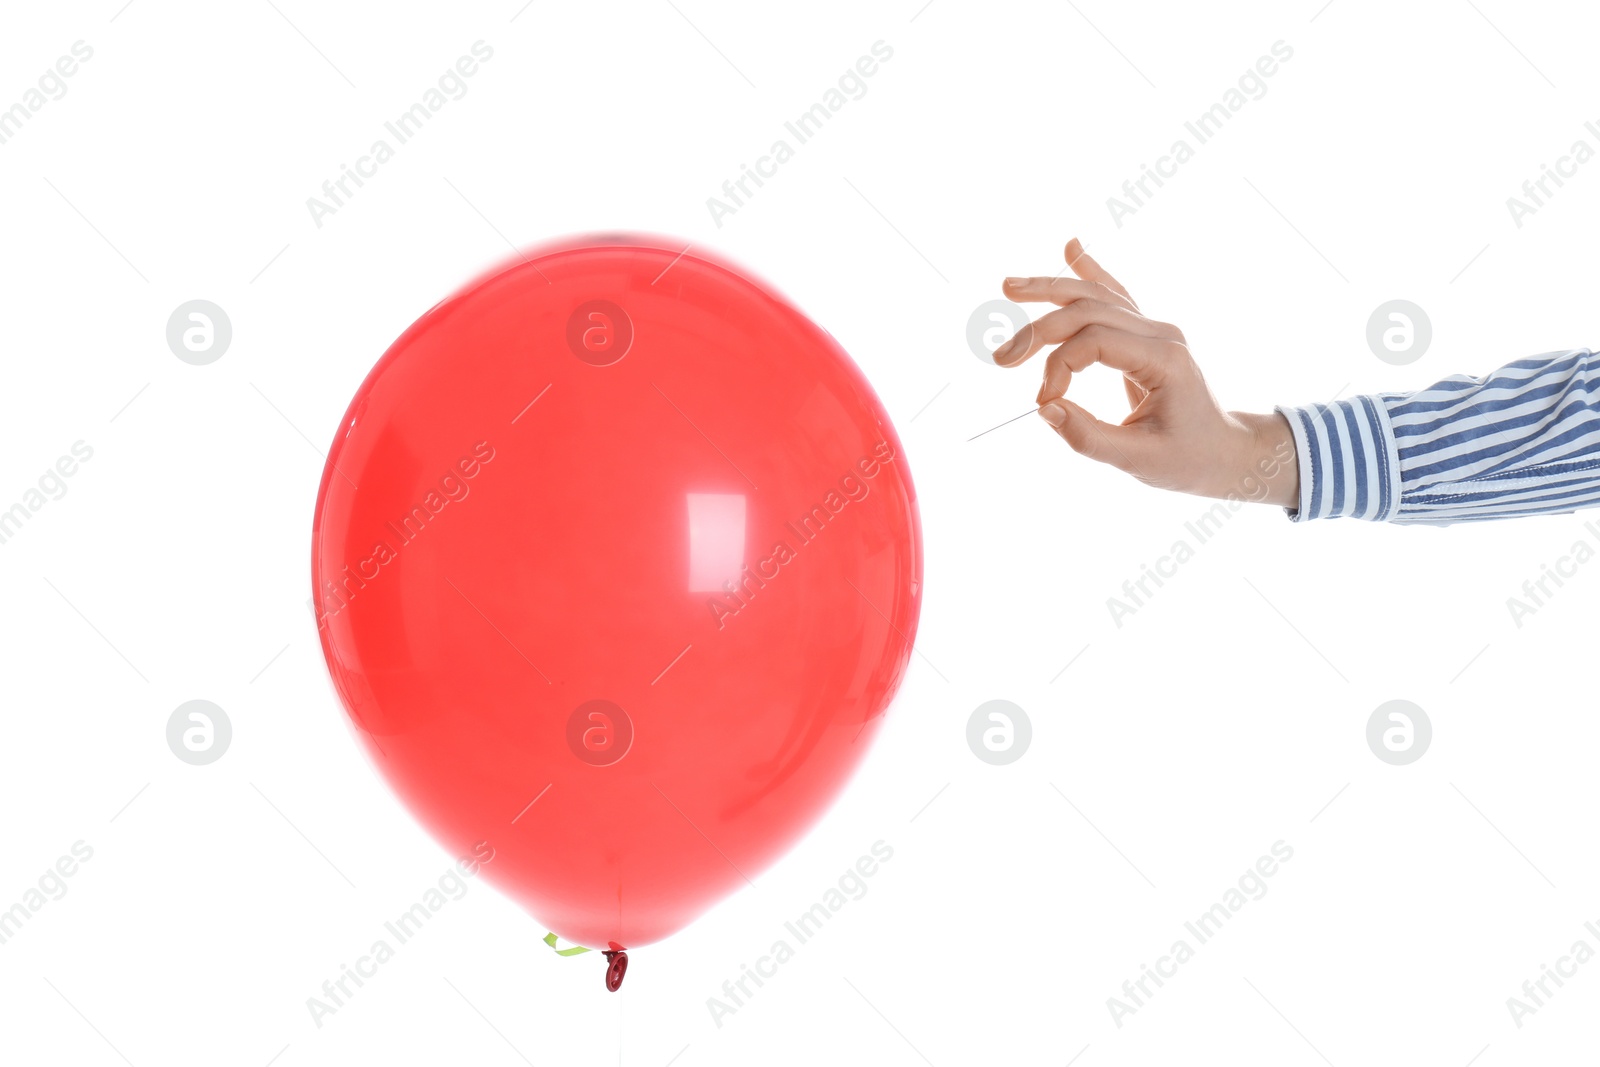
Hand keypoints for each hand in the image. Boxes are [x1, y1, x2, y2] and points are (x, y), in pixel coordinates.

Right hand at [996, 238, 1298, 508]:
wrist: (1226, 451)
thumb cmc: (1188, 459)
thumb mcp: (1139, 461)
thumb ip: (1089, 436)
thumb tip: (1045, 409)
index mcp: (1164, 359)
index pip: (1093, 341)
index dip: (1057, 368)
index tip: (1045, 402)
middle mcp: (1161, 333)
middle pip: (1088, 309)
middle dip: (1038, 331)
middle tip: (1001, 359)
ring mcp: (1155, 328)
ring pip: (1096, 295)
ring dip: (1050, 289)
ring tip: (1008, 286)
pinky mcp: (1146, 334)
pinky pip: (1115, 295)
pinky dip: (1090, 271)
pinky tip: (1071, 247)